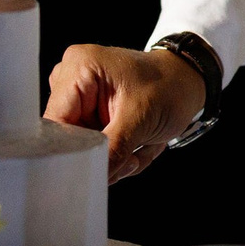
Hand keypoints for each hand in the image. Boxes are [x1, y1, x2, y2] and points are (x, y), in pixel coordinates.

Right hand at [45, 43, 208, 183]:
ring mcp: (79, 96)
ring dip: (115, 157)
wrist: (188, 82)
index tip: (99, 169)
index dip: (74, 151)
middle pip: (69, 139)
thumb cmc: (170, 88)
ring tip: (141, 145)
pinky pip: (94, 147)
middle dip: (103, 156)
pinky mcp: (88, 111)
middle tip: (132, 159)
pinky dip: (118, 153)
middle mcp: (72, 78)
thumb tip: (91, 177)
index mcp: (80, 68)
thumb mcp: (142, 120)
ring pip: (83, 147)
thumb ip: (112, 150)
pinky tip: (138, 143)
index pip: (56, 123)